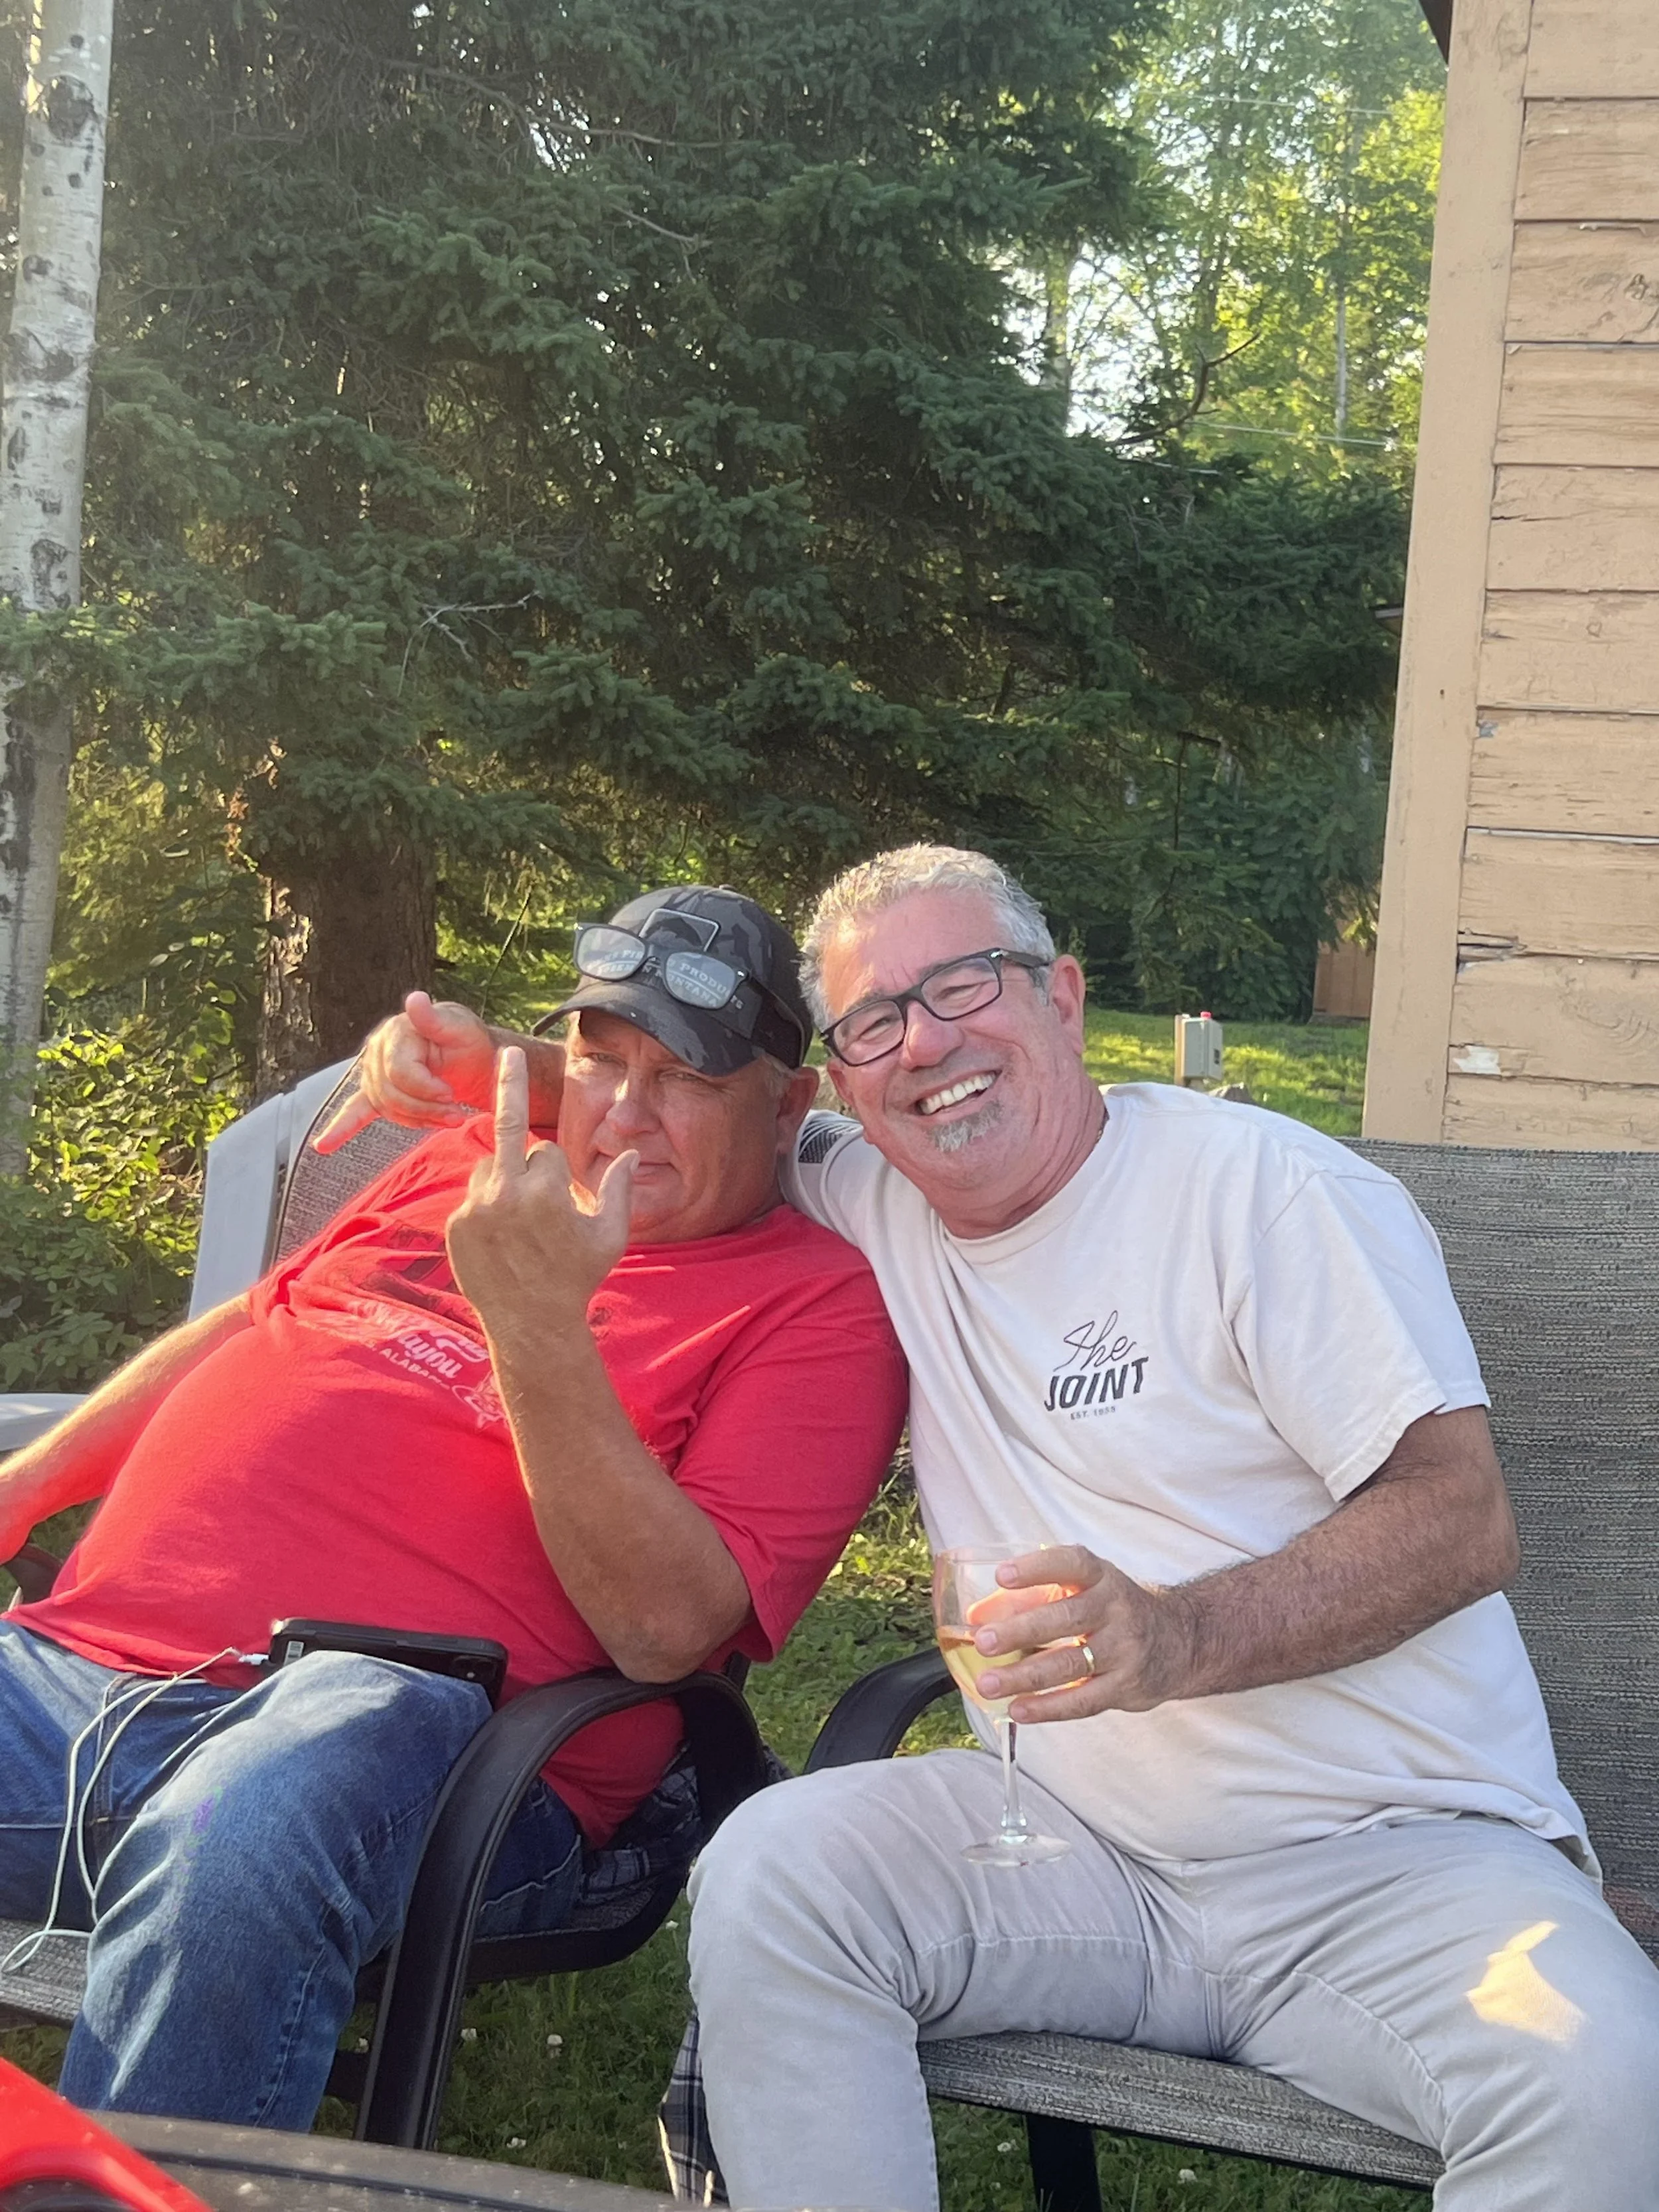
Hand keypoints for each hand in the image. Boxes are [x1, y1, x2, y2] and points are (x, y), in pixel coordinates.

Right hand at [314, 992, 496, 1152]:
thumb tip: (415, 999)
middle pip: (392, 1094)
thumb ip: (434, 1018)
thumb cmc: (466, 1040)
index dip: (425, 1089)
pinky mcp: (375, 1091)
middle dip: (426, 1109)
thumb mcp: (459, 1028)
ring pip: (387, 1108)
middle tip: (457, 1115)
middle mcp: (377, 1050)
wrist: (470, 1056)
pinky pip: (355, 1111)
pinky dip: (340, 1129)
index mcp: (395, 1032)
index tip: (451, 1095)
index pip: (399, 1072)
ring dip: (418, 1120)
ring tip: (448, 1120)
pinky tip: (324, 1145)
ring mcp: (373, 1072)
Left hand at [445, 1049, 635, 1341]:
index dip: (559, 1176)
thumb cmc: (577, 1278)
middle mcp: (507, 1192)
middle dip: (512, 1086)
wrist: (530, 1324)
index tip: (564, 1204)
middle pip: (509, 1130)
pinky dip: (486, 1206)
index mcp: (547, 1191)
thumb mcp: (611, 1235)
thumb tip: (632, 1151)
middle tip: (508, 1052)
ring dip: (505, 1180)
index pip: (548, 1151)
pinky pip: (473, 1196)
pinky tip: (501, 1239)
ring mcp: (475, 1208)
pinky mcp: (456, 1224)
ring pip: (490, 1167)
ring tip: (518, 1223)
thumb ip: (620, 1188)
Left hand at [973, 1543, 1199, 1721]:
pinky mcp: (1126, 1686)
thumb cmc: (1111, 1611)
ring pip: (1071, 1663)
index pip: (1071, 1564)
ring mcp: (1124, 1649)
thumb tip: (976, 1616)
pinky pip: (1083, 1700)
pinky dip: (1048, 1707)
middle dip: (1021, 1630)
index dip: (1036, 1568)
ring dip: (1025, 1676)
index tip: (1002, 1576)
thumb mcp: (1080, 1592)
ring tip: (988, 1683)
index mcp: (1101, 1577)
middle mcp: (1116, 1608)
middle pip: (1066, 1618)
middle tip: (984, 1641)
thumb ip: (1029, 1599)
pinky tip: (1018, 1710)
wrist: (1178, 1642)